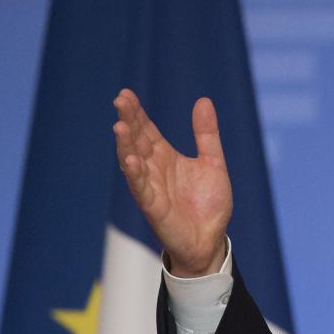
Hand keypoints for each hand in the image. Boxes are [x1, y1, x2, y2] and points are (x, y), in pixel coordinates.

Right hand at [113, 88, 231, 276]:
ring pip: (132, 162)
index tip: (126, 94)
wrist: (211, 239)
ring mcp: (151, 188)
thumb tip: (203, 100)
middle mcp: (153, 169)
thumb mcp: (213, 163)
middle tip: (121, 100)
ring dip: (125, 145)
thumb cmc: (208, 204)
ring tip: (120, 126)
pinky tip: (131, 162)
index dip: (137, 113)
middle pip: (137, 141)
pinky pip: (141, 190)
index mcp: (165, 157)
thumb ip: (206, 135)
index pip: (147, 130)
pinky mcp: (154, 208)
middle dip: (128, 121)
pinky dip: (135, 176)